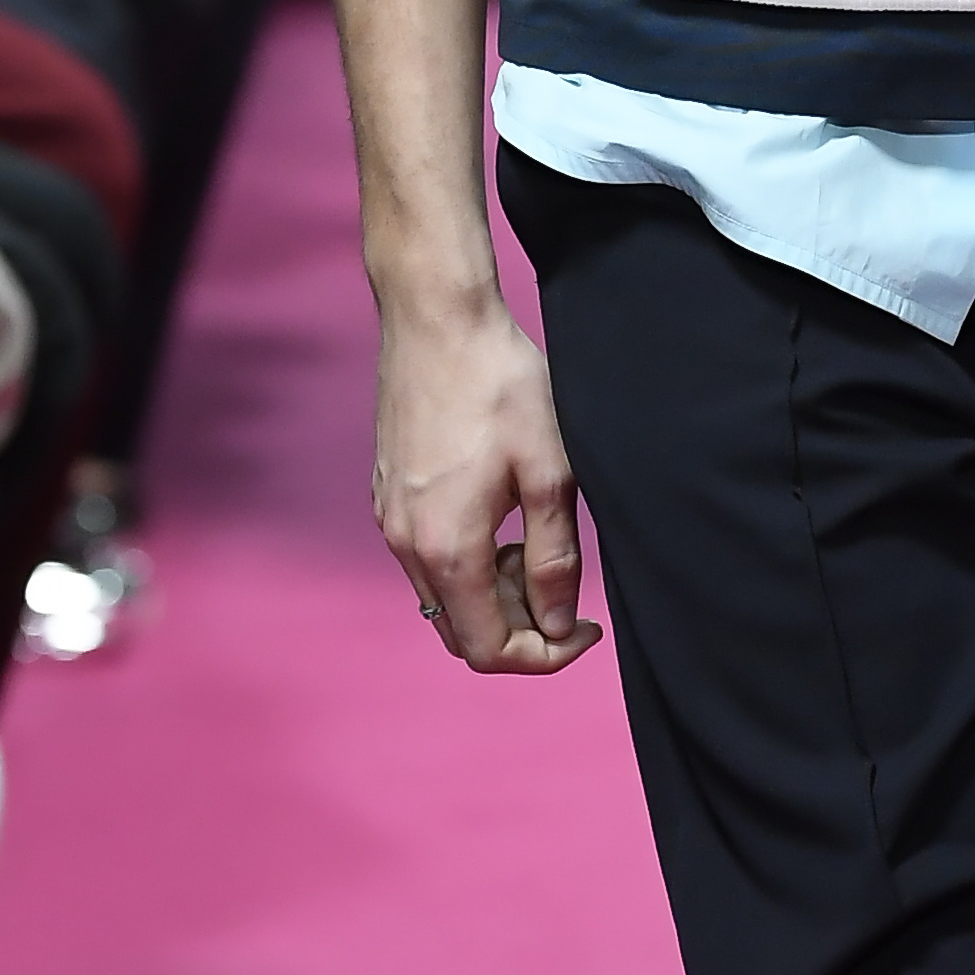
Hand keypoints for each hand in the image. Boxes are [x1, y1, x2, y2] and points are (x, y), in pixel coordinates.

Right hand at [373, 290, 600, 673]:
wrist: (437, 320)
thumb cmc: (500, 386)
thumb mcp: (549, 473)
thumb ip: (553, 559)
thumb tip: (558, 623)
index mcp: (449, 550)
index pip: (490, 650)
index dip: (546, 655)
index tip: (587, 625)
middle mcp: (408, 546)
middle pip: (462, 633)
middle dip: (521, 624)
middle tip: (562, 579)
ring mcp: (391, 521)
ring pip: (444, 598)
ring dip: (494, 592)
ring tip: (532, 537)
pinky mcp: (387, 496)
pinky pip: (427, 560)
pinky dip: (468, 562)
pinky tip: (498, 514)